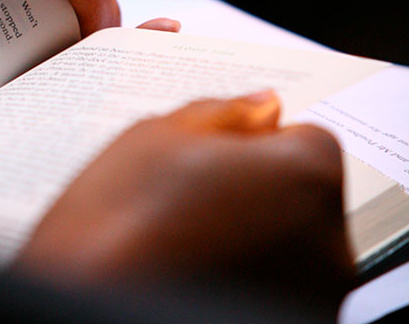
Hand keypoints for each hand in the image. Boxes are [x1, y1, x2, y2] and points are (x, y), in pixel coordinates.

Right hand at [14, 92, 353, 308]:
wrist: (84, 303)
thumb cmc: (113, 227)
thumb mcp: (155, 137)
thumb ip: (221, 112)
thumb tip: (260, 105)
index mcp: (302, 173)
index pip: (300, 137)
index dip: (250, 141)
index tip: (211, 155)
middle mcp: (324, 240)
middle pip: (297, 190)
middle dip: (253, 185)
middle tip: (186, 193)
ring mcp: (310, 291)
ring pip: (283, 239)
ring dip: (246, 228)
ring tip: (178, 234)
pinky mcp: (288, 323)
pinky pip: (270, 278)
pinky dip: (239, 269)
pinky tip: (187, 265)